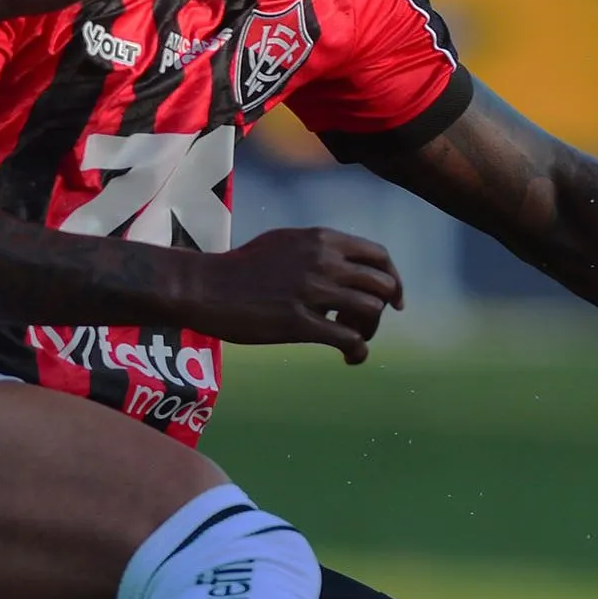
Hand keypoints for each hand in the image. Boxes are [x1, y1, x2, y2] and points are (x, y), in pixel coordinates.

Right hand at [178, 227, 404, 362]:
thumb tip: (345, 265)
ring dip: (368, 331)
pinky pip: (349, 339)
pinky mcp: (299, 323)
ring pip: (370, 311)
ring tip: (351, 340)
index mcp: (320, 239)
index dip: (393, 279)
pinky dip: (358, 352)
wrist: (204, 287)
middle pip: (381, 285)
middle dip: (382, 309)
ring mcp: (312, 291)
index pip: (378, 255)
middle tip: (363, 324)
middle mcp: (322, 261)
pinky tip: (349, 359)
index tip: (392, 299)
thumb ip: (317, 250)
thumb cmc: (239, 269)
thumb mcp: (284, 243)